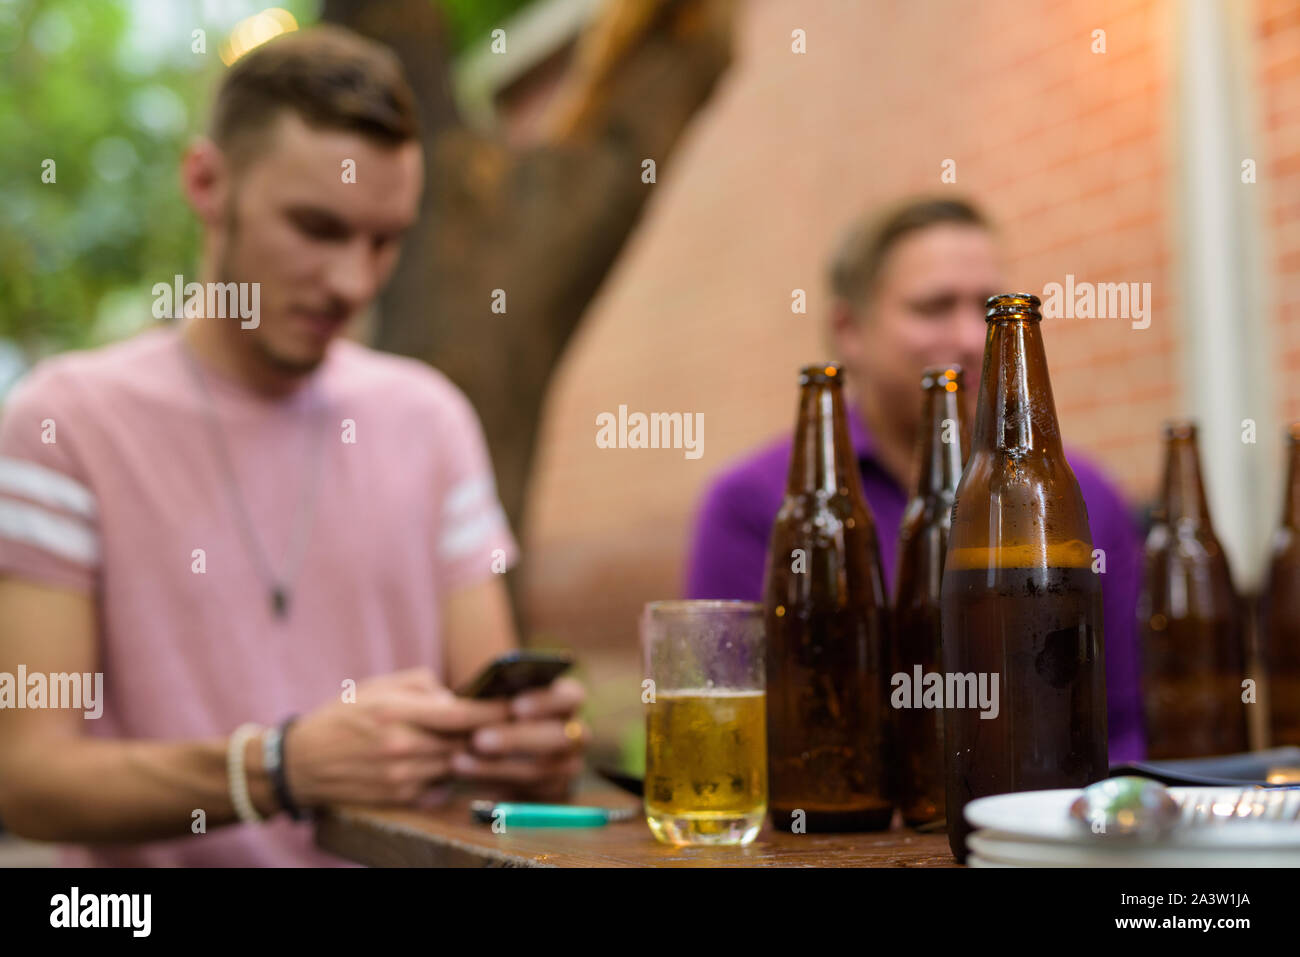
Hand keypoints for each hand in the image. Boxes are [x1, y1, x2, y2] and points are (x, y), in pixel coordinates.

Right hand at [284, 668, 508, 807]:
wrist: (303, 762)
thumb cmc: (345, 716)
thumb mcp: (379, 686)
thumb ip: (423, 686)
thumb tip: (459, 698)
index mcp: (395, 712)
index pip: (460, 714)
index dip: (493, 711)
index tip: (516, 705)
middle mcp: (400, 746)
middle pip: (464, 742)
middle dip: (489, 733)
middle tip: (514, 722)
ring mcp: (401, 775)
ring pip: (456, 764)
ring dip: (473, 754)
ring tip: (488, 740)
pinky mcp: (400, 796)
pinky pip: (441, 783)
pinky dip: (451, 771)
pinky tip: (456, 760)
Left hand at [451, 677, 588, 801]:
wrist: (476, 729)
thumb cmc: (484, 698)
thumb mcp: (484, 687)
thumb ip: (490, 689)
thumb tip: (477, 701)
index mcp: (566, 698)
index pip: (571, 697)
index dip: (546, 702)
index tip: (515, 708)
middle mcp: (573, 733)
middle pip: (560, 738)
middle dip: (517, 740)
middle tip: (478, 740)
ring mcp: (564, 766)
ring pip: (541, 771)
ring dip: (498, 768)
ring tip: (458, 762)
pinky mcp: (548, 794)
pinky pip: (529, 799)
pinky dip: (496, 792)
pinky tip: (467, 782)